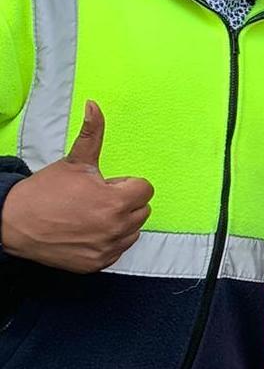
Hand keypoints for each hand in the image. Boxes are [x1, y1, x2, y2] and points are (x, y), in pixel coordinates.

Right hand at [0, 101, 153, 272]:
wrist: (12, 224)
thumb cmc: (45, 191)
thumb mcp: (74, 161)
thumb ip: (92, 133)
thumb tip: (94, 105)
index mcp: (115, 201)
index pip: (145, 189)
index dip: (125, 184)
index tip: (104, 185)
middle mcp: (116, 227)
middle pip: (142, 210)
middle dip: (124, 202)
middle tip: (95, 199)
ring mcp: (107, 248)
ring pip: (132, 231)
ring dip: (119, 222)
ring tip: (90, 215)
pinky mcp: (97, 264)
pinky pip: (117, 250)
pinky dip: (108, 241)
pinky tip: (86, 232)